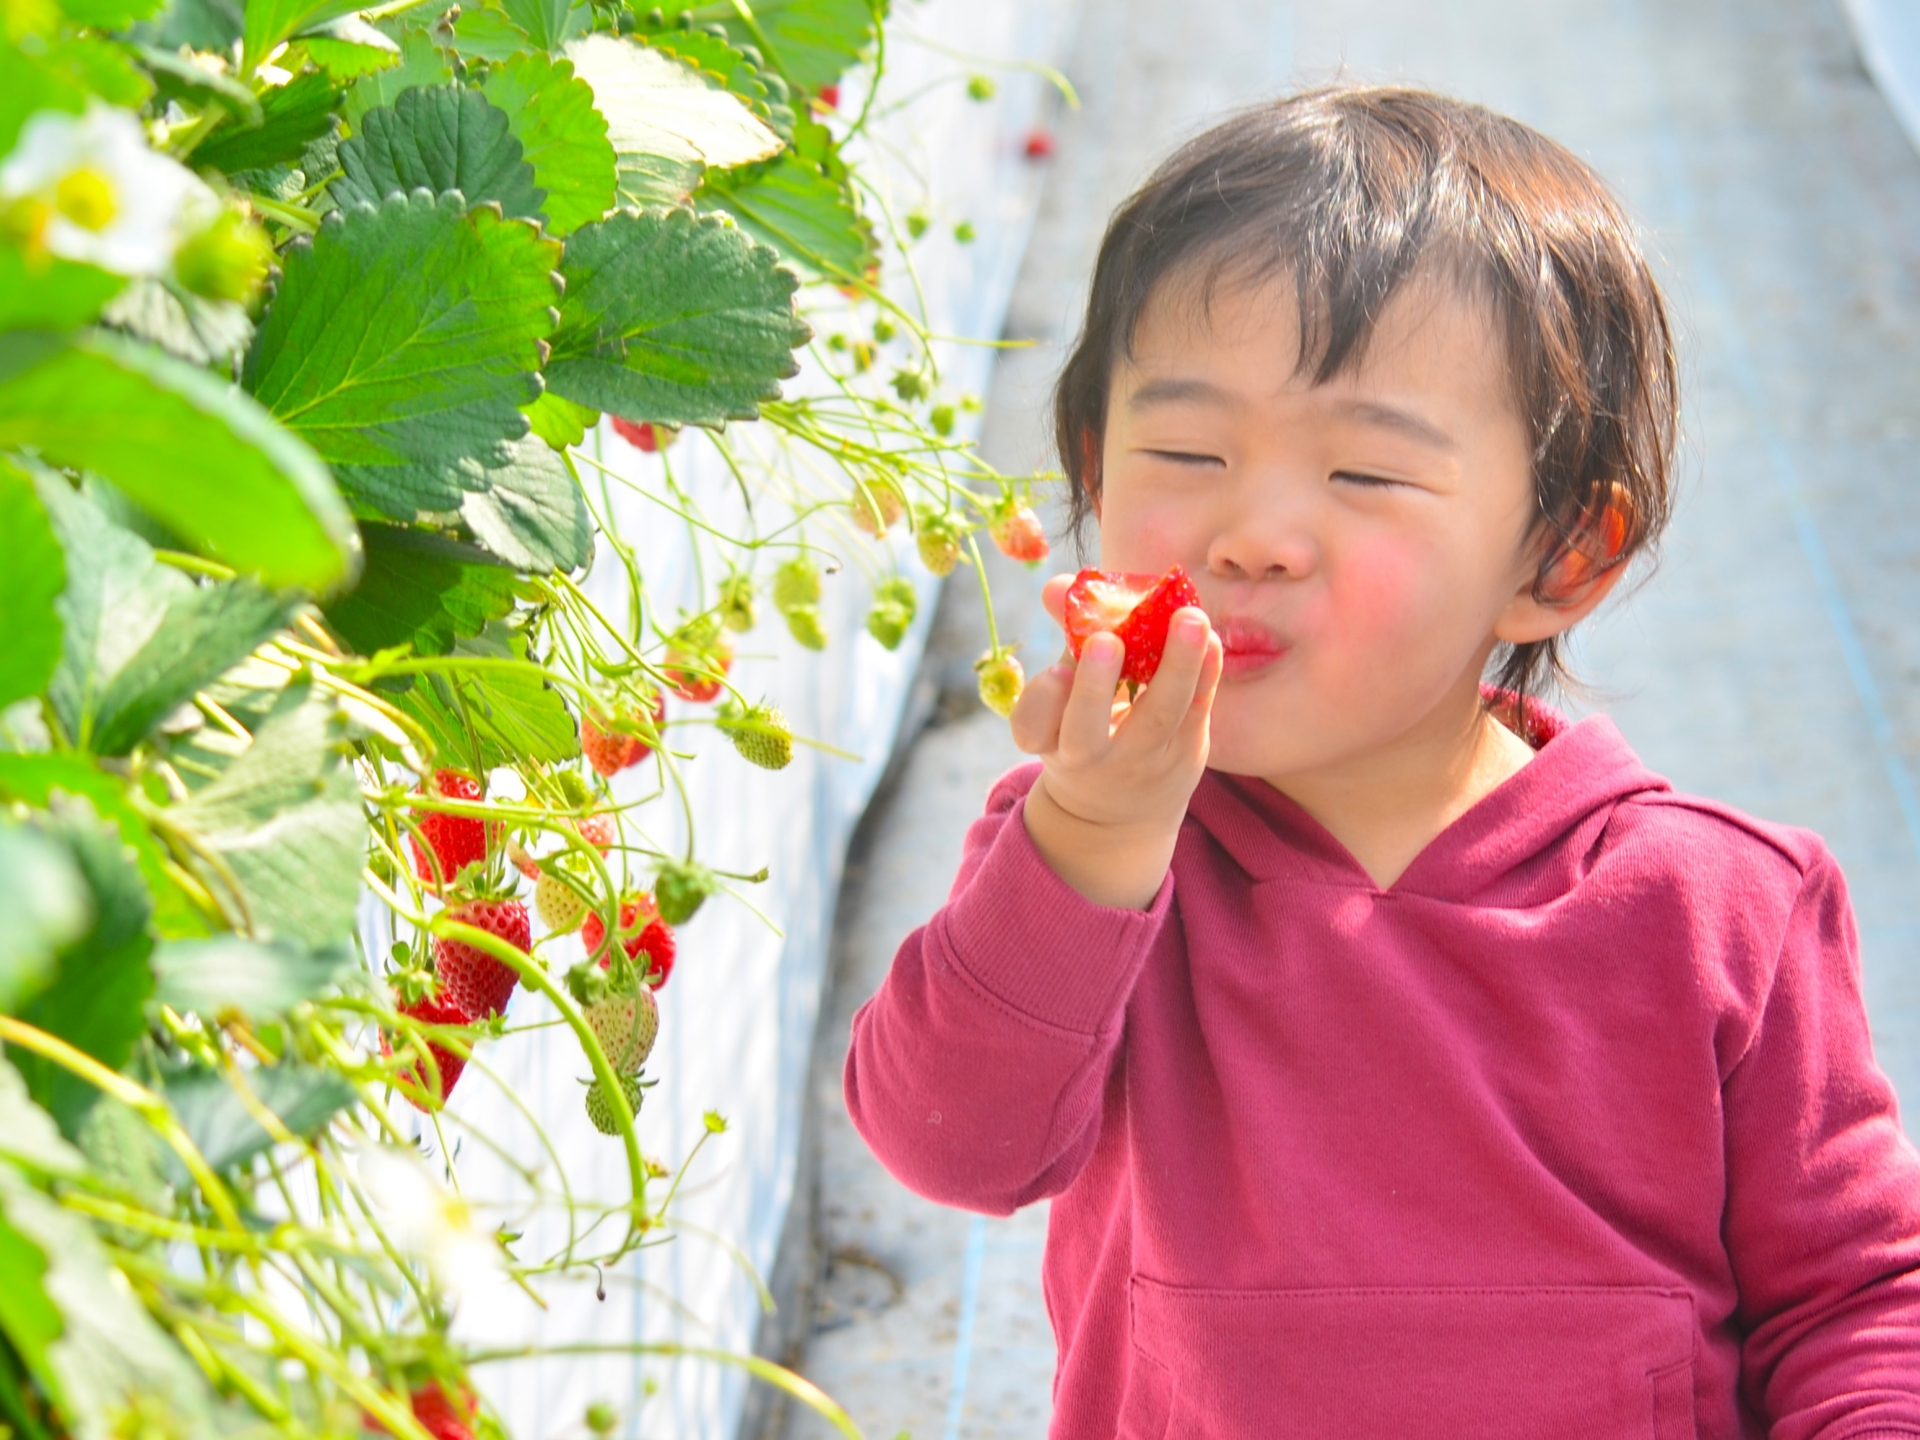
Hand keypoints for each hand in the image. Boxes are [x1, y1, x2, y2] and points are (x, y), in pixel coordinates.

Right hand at [1007, 573, 1222, 908]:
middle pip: (1087, 731)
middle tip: (1108, 638)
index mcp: (1050, 741)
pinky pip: (1198, 710)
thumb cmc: (1087, 734)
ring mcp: (1143, 761)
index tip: (1056, 670)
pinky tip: (1212, 639)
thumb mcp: (1063, 704)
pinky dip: (1207, 672)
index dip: (1042, 700)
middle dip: (1096, 685)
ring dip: (1176, 665)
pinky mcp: (1187, 752)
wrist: (1122, 814)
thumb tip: (1058, 585)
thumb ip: (1066, 640)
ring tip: (1191, 619)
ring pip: (1158, 718)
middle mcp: (1090, 759)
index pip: (1033, 726)